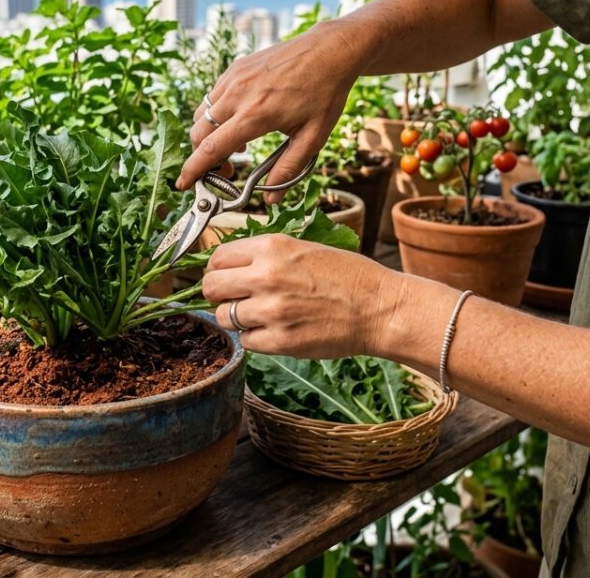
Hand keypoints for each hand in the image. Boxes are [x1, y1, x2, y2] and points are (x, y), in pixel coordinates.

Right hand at [179, 23, 366, 201]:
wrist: (330, 51)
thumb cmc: (325, 94)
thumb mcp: (313, 138)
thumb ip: (288, 170)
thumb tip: (271, 200)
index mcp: (256, 115)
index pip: (211, 149)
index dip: (193, 170)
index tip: (183, 184)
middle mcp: (238, 94)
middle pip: (198, 133)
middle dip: (201, 157)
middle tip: (226, 171)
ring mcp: (234, 78)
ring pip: (201, 114)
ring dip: (209, 136)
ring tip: (238, 146)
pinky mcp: (236, 68)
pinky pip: (213, 97)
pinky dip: (217, 116)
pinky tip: (240, 121)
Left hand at [202, 234, 397, 357]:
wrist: (378, 307)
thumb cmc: (347, 276)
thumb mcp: (303, 248)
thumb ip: (265, 254)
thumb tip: (230, 265)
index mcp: (272, 247)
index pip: (217, 257)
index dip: (217, 269)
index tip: (224, 277)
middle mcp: (267, 276)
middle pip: (211, 287)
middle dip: (218, 294)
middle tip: (232, 298)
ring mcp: (272, 310)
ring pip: (224, 317)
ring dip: (236, 318)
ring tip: (258, 315)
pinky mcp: (280, 340)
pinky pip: (245, 341)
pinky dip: (254, 338)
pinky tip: (273, 329)